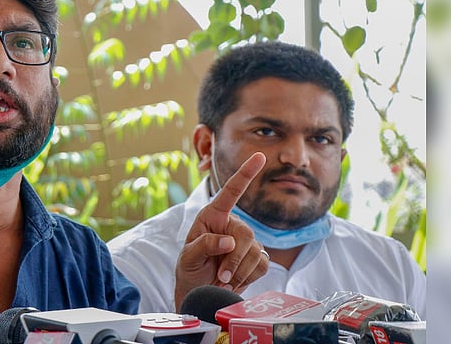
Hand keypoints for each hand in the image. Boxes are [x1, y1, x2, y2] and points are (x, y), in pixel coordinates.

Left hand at [173, 152, 269, 310]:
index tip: (259, 156)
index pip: (231, 191)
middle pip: (246, 234)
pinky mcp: (257, 258)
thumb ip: (204, 245)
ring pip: (255, 251)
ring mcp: (246, 241)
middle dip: (234, 259)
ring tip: (222, 280)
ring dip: (238, 271)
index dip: (245, 173)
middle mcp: (231, 224)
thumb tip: (228, 242)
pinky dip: (247, 277)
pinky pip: (262, 264)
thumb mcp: (187, 257)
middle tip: (221, 277)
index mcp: (213, 216)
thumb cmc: (189, 270)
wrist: (200, 293)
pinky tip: (234, 281)